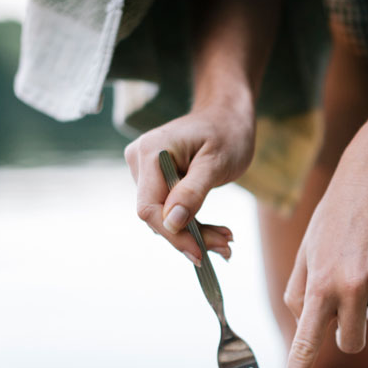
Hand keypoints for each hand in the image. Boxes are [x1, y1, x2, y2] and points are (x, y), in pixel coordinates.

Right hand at [124, 102, 255, 262]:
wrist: (226, 114)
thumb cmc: (227, 132)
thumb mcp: (216, 163)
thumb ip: (193, 192)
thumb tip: (172, 222)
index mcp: (150, 153)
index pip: (149, 207)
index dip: (172, 235)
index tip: (199, 253)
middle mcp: (140, 161)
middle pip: (158, 216)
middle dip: (191, 236)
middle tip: (226, 247)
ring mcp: (146, 171)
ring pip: (166, 217)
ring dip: (196, 234)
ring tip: (227, 240)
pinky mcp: (156, 180)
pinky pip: (171, 210)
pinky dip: (194, 224)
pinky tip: (218, 233)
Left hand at [277, 141, 367, 367]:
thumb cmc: (335, 217)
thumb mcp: (307, 251)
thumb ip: (301, 294)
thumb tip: (307, 331)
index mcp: (319, 285)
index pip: (305, 345)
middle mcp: (351, 287)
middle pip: (351, 343)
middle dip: (349, 329)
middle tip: (347, 293)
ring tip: (367, 260)